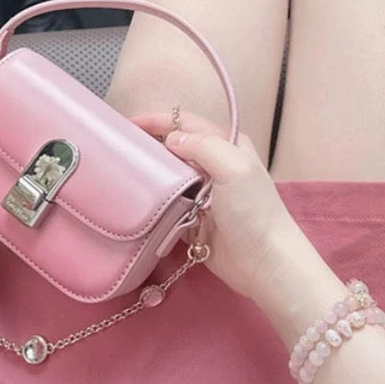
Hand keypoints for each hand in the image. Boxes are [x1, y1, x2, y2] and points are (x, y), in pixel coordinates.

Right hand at [133, 110, 303, 306]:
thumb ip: (203, 146)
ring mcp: (205, 195)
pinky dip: (155, 204)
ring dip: (151, 176)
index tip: (128, 124)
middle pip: (177, 149)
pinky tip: (136, 203)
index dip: (159, 120)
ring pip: (171, 178)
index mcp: (228, 147)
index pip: (188, 124)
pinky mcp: (196, 220)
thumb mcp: (233, 168)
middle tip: (120, 149)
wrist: (264, 263)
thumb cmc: (252, 211)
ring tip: (122, 174)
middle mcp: (216, 167)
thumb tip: (171, 139)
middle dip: (151, 146)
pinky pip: (169, 206)